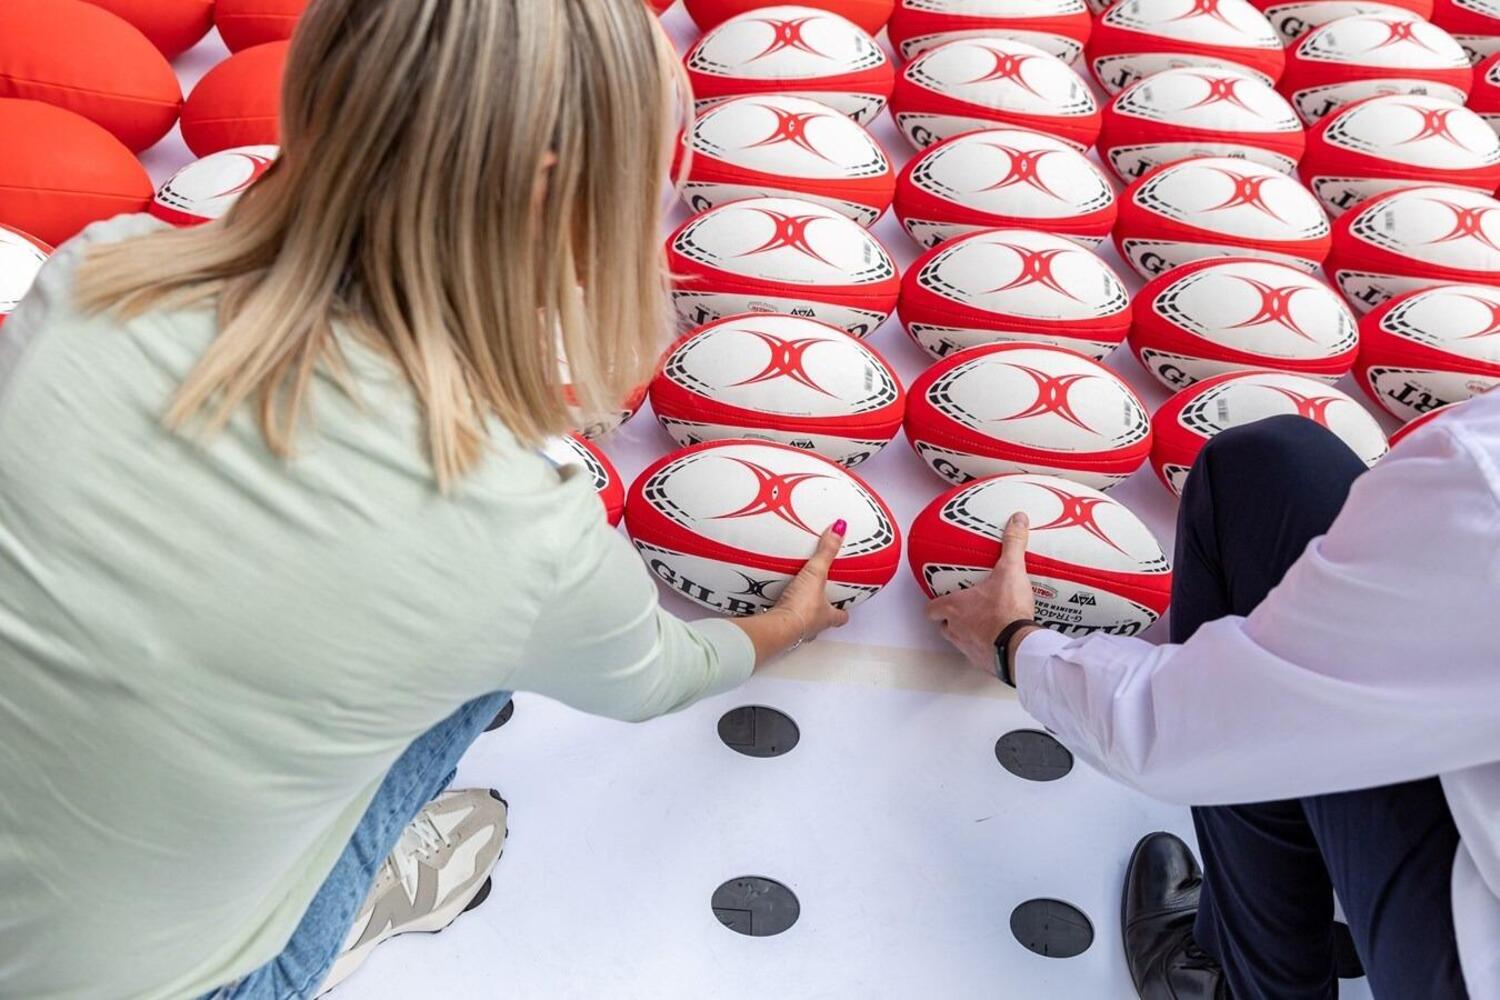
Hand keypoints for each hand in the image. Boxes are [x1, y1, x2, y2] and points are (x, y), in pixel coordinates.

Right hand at [772, 521, 851, 642]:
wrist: (777, 626)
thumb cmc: (802, 607)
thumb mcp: (816, 574)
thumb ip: (826, 552)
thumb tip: (840, 528)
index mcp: (828, 616)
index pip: (842, 617)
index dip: (844, 609)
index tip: (844, 603)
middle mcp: (814, 627)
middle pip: (822, 621)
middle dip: (820, 611)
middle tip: (817, 598)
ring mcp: (797, 632)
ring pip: (803, 624)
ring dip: (800, 613)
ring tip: (794, 598)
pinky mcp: (779, 630)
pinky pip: (782, 622)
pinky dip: (780, 614)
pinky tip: (774, 604)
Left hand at [925, 512, 1037, 675]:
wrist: (1019, 648)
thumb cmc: (1006, 611)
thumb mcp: (1010, 571)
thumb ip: (1012, 544)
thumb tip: (1017, 519)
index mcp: (955, 608)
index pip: (930, 608)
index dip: (934, 604)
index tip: (942, 598)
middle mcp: (956, 630)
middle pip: (943, 626)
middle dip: (951, 618)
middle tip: (966, 608)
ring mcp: (969, 649)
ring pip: (959, 641)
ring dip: (968, 634)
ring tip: (985, 623)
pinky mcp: (985, 663)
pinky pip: (980, 655)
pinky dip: (987, 648)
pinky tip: (1001, 640)